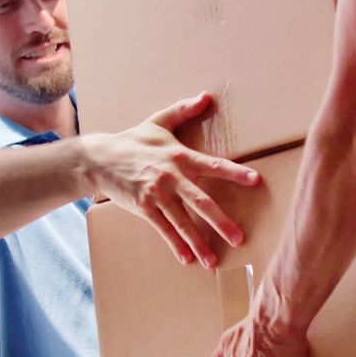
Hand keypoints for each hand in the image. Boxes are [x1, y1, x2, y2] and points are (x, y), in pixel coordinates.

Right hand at [82, 93, 260, 268]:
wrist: (99, 159)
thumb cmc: (134, 140)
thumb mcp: (159, 121)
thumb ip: (184, 110)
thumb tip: (207, 96)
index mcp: (180, 157)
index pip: (214, 165)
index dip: (236, 173)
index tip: (256, 181)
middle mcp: (171, 177)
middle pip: (201, 202)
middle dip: (221, 222)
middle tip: (239, 238)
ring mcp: (157, 195)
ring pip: (182, 222)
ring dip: (198, 242)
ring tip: (212, 260)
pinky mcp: (144, 208)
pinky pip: (163, 229)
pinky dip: (175, 244)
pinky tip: (187, 259)